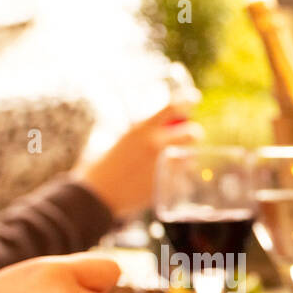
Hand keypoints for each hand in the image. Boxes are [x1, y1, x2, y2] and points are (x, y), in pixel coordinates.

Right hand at [76, 103, 202, 218]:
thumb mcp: (121, 140)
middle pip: (191, 133)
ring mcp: (164, 165)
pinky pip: (183, 174)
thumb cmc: (102, 166)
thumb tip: (154, 128)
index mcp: (141, 130)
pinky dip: (180, 172)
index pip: (171, 108)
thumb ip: (141, 133)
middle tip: (188, 136)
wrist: (98, 195)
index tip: (194, 98)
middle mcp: (155, 145)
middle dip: (193, 133)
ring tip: (174, 158)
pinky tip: (168, 173)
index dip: (187, 100)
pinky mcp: (167, 184)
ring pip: (190, 155)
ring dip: (187, 154)